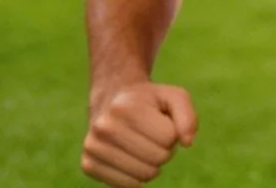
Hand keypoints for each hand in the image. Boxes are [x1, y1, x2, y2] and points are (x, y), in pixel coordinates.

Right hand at [79, 81, 196, 186]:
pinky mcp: (87, 164)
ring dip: (152, 165)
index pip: (168, 138)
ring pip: (143, 175)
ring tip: (143, 148)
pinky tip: (132, 160)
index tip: (162, 124)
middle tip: (153, 138)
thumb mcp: (173, 97)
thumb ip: (187, 117)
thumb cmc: (148, 101)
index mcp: (125, 108)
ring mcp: (92, 147)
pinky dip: (136, 178)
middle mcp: (104, 127)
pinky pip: (125, 185)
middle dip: (164, 150)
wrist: (111, 100)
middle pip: (157, 158)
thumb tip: (187, 143)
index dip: (172, 133)